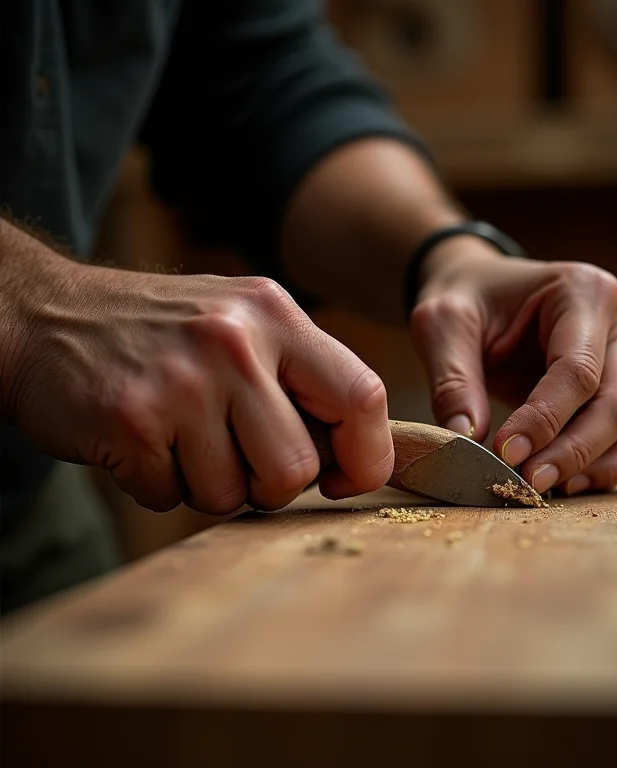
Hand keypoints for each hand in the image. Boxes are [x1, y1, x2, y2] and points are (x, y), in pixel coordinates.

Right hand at [3, 243, 392, 512]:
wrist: (48, 315)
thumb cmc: (164, 332)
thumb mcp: (244, 323)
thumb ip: (302, 379)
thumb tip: (356, 455)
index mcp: (275, 315)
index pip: (363, 397)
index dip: (367, 455)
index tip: (345, 478)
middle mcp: (234, 341)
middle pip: (297, 468)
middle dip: (271, 484)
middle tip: (236, 456)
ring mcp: (180, 380)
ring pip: (233, 494)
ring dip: (209, 484)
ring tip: (180, 437)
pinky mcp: (129, 419)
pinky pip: (172, 497)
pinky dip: (160, 484)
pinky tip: (142, 440)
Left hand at [409, 239, 616, 494]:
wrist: (481, 294)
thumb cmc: (465, 300)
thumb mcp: (442, 325)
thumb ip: (452, 379)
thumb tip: (465, 438)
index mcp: (584, 292)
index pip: (577, 370)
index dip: (544, 419)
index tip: (505, 452)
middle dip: (572, 452)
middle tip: (525, 482)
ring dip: (593, 467)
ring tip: (542, 488)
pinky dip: (603, 468)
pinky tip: (563, 483)